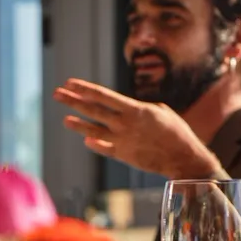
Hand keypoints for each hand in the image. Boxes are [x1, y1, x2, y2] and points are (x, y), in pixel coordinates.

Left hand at [53, 78, 222, 178]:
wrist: (183, 157)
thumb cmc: (174, 131)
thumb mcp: (159, 111)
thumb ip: (136, 109)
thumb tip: (120, 110)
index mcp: (134, 109)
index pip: (103, 96)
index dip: (84, 89)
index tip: (70, 83)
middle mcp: (124, 124)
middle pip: (92, 110)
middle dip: (72, 101)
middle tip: (56, 93)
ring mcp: (122, 140)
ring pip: (92, 130)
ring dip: (77, 124)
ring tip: (65, 119)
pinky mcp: (122, 155)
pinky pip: (103, 148)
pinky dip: (93, 143)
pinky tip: (84, 138)